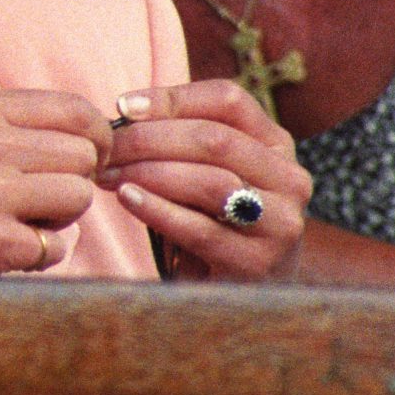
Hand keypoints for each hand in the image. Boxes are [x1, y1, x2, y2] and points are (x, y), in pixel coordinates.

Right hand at [0, 90, 111, 276]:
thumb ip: (8, 129)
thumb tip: (93, 136)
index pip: (75, 108)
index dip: (94, 139)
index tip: (83, 163)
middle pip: (84, 155)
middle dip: (70, 183)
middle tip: (32, 205)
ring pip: (78, 197)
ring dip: (56, 221)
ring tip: (10, 225)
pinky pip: (55, 247)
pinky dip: (33, 258)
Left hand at [104, 82, 311, 280]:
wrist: (238, 297)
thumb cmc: (209, 223)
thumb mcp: (202, 173)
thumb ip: (178, 140)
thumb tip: (124, 111)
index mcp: (275, 145)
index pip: (229, 100)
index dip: (173, 98)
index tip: (122, 105)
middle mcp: (289, 180)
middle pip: (215, 139)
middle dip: (149, 139)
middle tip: (105, 148)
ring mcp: (280, 223)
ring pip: (210, 181)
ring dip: (149, 173)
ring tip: (108, 175)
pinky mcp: (258, 264)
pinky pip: (200, 229)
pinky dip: (157, 210)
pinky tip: (128, 199)